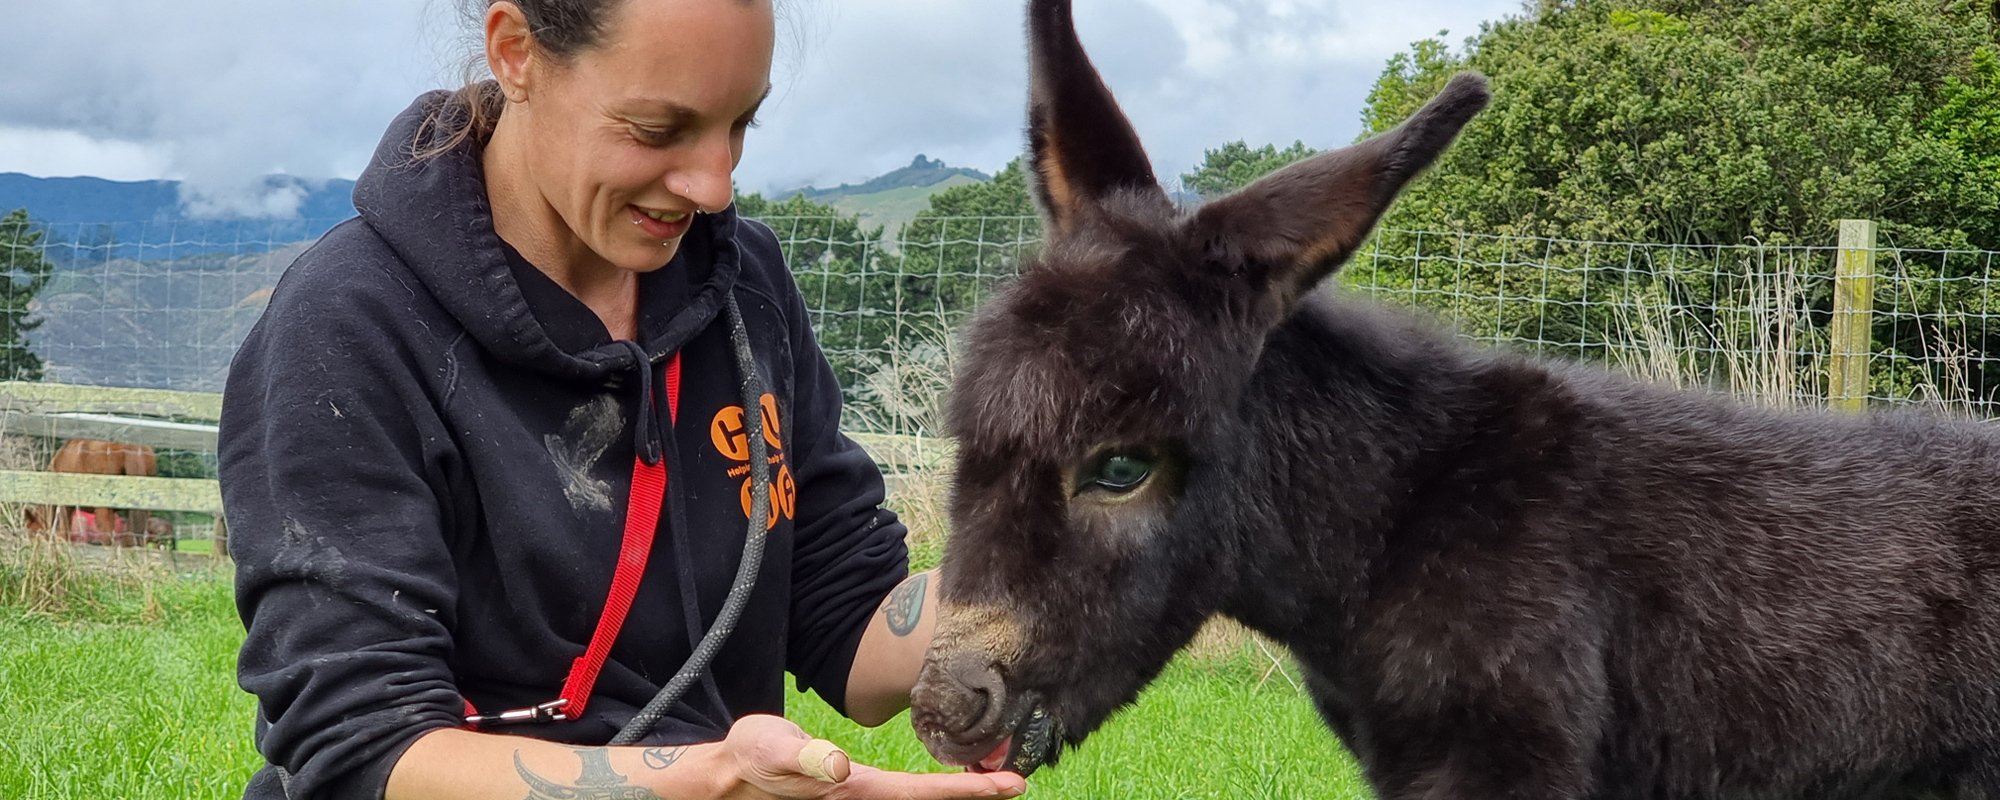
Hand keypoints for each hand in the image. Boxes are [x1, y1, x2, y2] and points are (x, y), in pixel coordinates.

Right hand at [720, 714, 1026, 798]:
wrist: (729, 772)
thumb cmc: (752, 757)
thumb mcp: (773, 748)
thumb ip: (805, 757)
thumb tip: (839, 766)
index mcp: (856, 789)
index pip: (924, 792)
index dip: (969, 789)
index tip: (1010, 784)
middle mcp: (863, 798)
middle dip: (974, 793)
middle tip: (1017, 782)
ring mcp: (858, 798)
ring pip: (918, 799)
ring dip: (955, 791)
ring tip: (994, 781)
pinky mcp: (851, 792)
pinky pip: (903, 795)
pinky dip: (931, 789)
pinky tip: (946, 780)